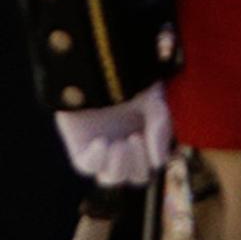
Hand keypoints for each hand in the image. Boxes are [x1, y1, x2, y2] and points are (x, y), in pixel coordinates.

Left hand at [54, 86, 173, 186]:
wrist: (94, 62)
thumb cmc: (126, 77)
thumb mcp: (153, 98)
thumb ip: (160, 127)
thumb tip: (159, 162)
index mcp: (143, 137)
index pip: (152, 164)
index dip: (153, 157)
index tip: (146, 135)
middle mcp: (123, 146)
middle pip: (135, 176)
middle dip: (137, 163)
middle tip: (134, 137)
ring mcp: (101, 148)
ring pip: (111, 177)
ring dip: (119, 167)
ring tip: (118, 145)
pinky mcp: (79, 144)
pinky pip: (86, 166)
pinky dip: (96, 160)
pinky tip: (101, 142)